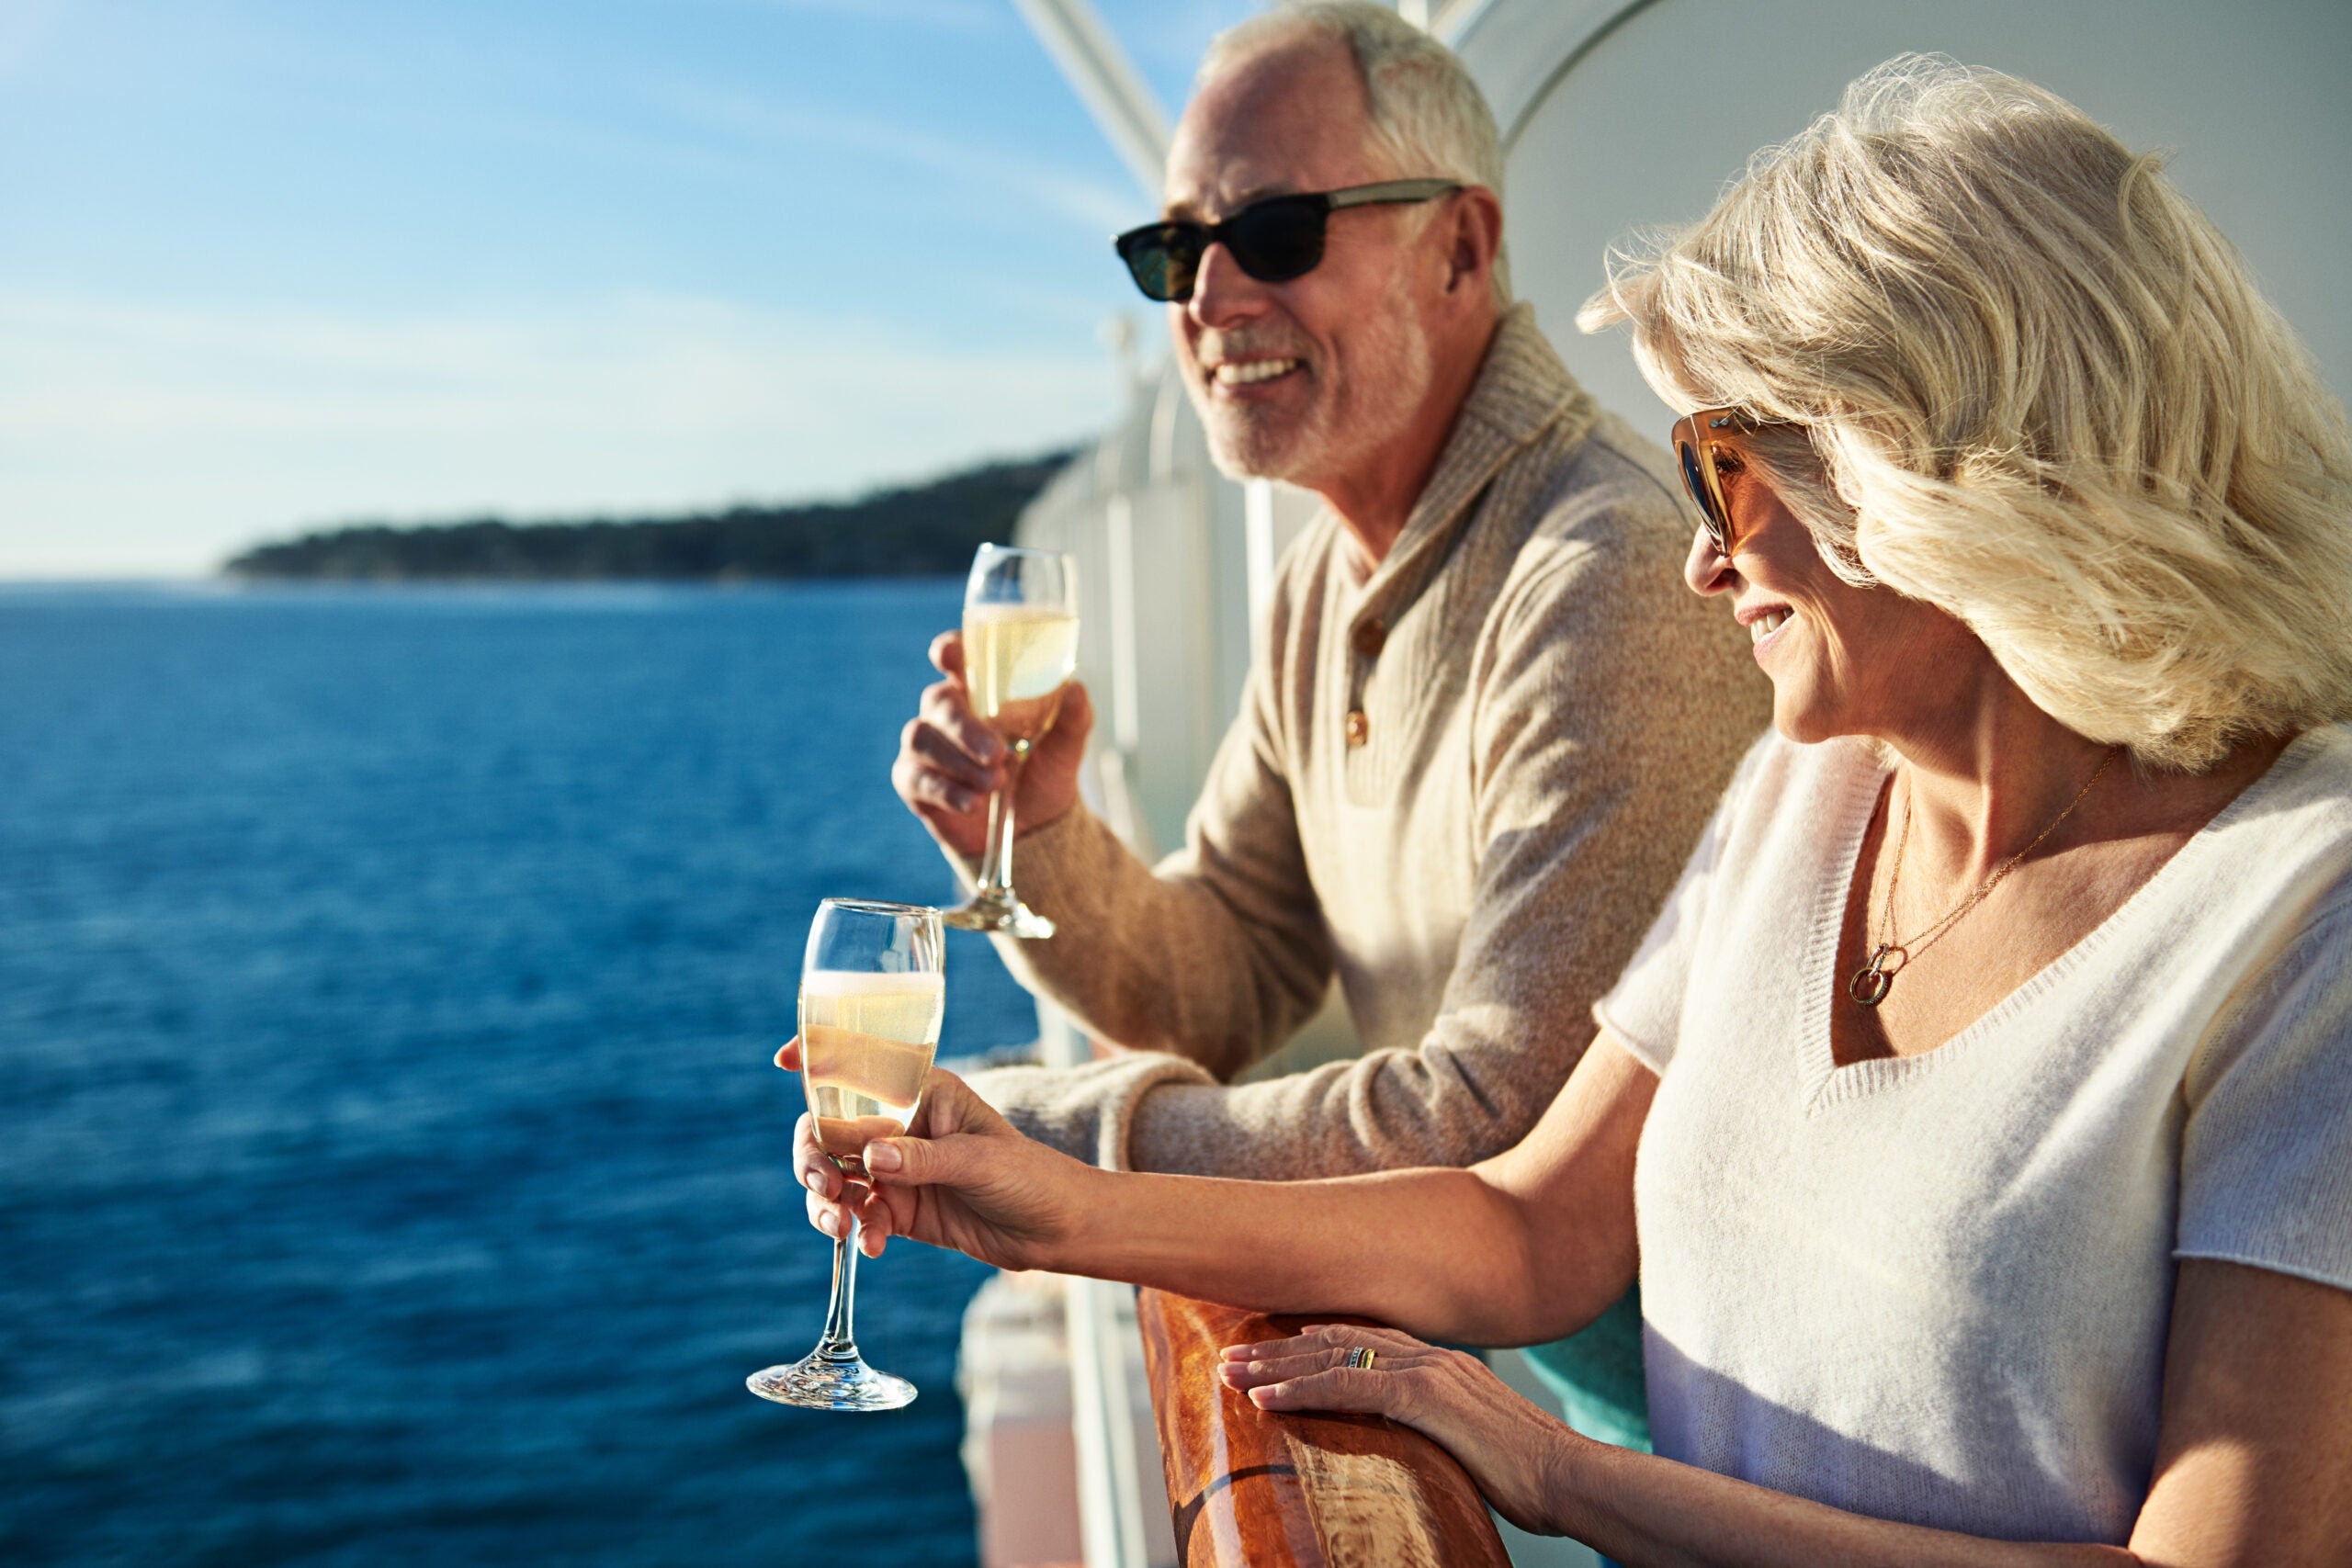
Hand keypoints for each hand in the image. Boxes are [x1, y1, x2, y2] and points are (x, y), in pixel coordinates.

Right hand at [776, 1038, 1088, 1271]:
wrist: (1055, 1229)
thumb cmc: (1028, 1175)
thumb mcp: (978, 1160)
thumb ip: (922, 1158)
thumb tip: (871, 1158)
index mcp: (922, 1091)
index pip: (863, 1065)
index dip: (820, 1057)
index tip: (785, 1061)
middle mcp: (900, 1125)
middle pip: (831, 1130)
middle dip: (814, 1157)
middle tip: (824, 1187)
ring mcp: (896, 1169)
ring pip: (836, 1177)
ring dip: (827, 1201)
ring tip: (840, 1226)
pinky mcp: (898, 1209)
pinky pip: (858, 1216)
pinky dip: (857, 1230)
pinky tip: (872, 1245)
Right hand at [891, 629, 1091, 858]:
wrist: (1032, 827)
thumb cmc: (1042, 772)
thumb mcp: (1065, 748)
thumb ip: (1073, 719)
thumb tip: (1076, 689)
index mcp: (980, 691)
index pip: (957, 658)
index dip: (949, 650)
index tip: (947, 653)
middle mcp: (947, 713)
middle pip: (939, 702)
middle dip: (965, 728)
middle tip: (997, 754)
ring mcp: (926, 746)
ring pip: (922, 738)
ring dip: (959, 762)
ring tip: (996, 783)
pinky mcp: (913, 782)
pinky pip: (915, 779)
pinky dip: (945, 791)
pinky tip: (972, 803)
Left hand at [1219, 1324, 1581, 1534]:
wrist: (1570, 1477)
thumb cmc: (1528, 1473)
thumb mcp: (1469, 1442)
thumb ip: (1433, 1431)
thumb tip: (1403, 1448)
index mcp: (1440, 1365)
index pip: (1361, 1342)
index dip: (1311, 1345)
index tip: (1270, 1352)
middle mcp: (1429, 1357)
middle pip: (1336, 1342)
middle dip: (1279, 1349)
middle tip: (1231, 1357)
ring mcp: (1427, 1372)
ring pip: (1331, 1358)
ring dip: (1275, 1366)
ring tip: (1230, 1373)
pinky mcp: (1425, 1398)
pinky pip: (1348, 1389)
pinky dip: (1301, 1391)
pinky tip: (1265, 1399)